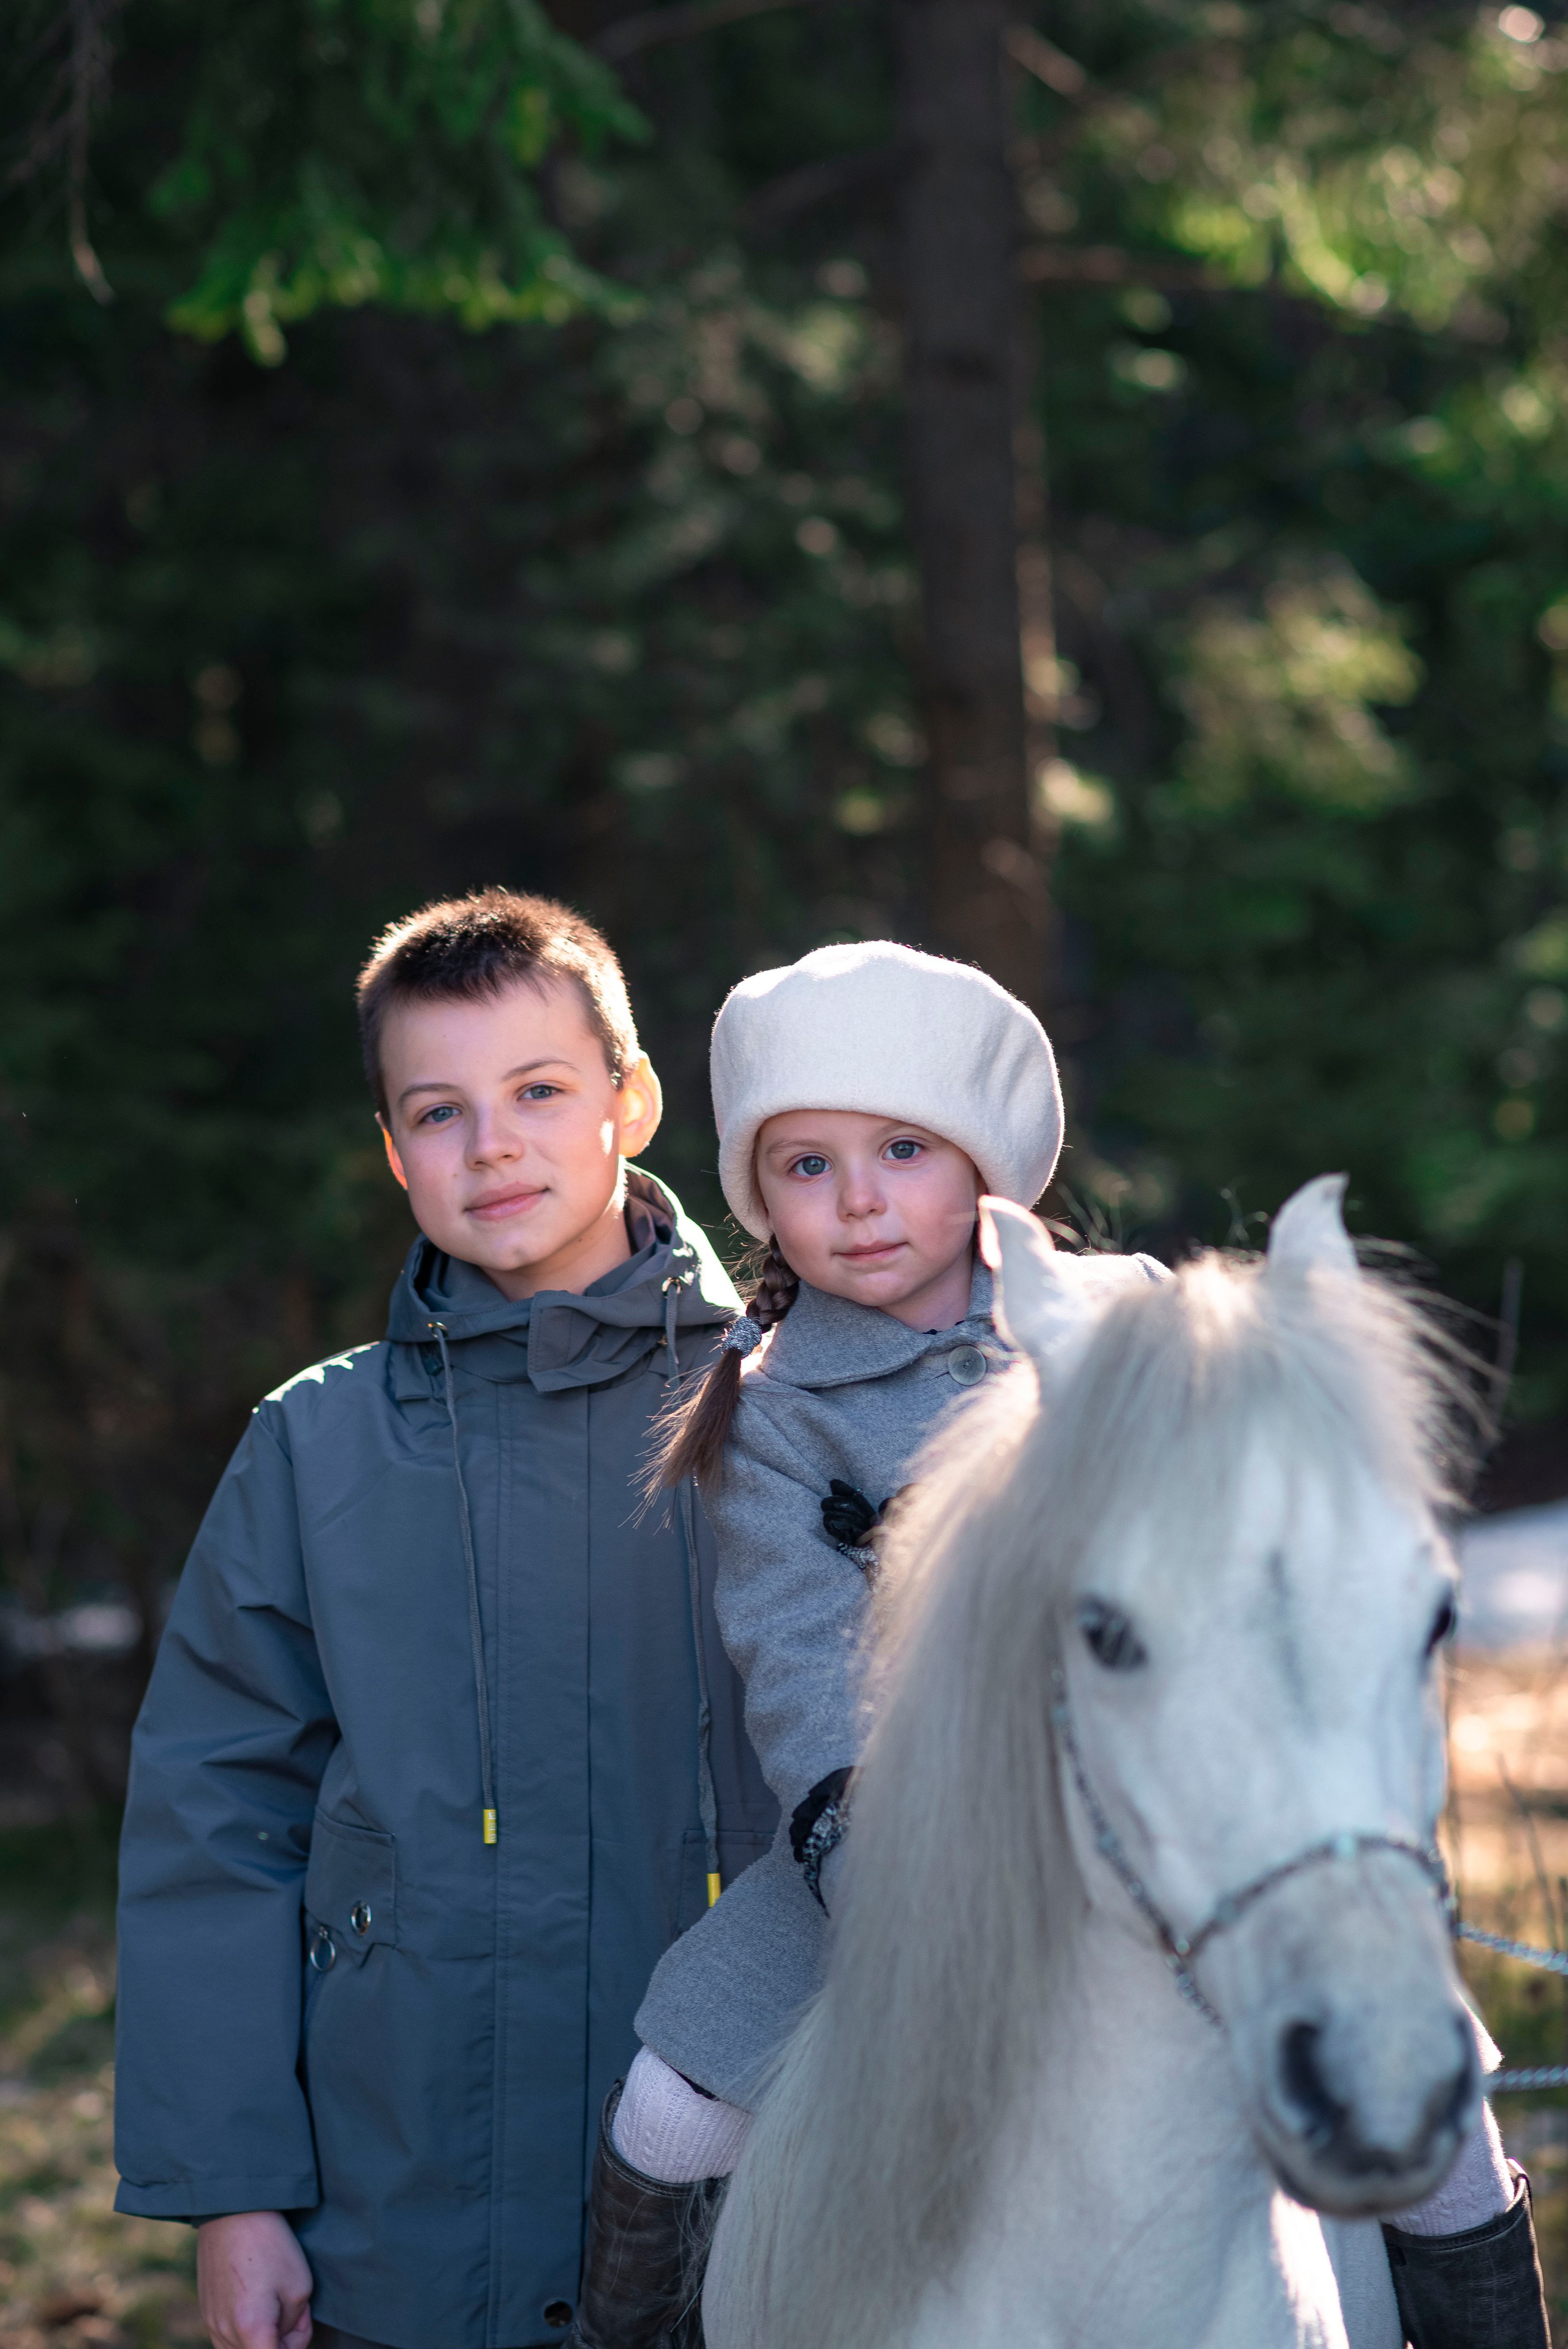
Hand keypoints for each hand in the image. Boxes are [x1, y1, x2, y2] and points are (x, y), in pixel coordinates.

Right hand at [197, 2211, 313, 2348]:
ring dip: (263, 2339)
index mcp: (251, 2328)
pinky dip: (248, 2333)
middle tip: (297, 2311)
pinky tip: (259, 2305)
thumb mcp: (299, 2287)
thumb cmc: (271, 2246)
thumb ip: (293, 2329)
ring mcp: (211, 2324)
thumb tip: (282, 2342)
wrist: (232, 2212)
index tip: (302, 2324)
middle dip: (283, 2343)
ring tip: (277, 2305)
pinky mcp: (206, 2313)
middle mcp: (225, 2333)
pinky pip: (229, 2340)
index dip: (295, 2346)